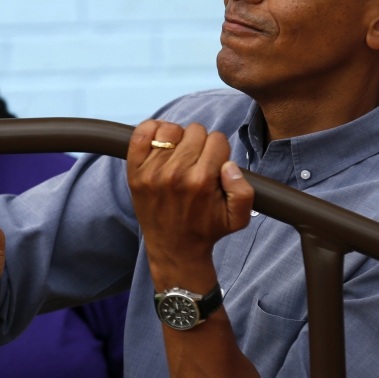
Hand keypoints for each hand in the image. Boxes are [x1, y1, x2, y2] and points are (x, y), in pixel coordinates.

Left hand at [126, 120, 252, 290]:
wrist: (174, 248)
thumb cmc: (206, 229)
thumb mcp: (237, 218)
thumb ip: (243, 190)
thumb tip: (229, 165)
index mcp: (202, 180)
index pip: (217, 139)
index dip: (219, 150)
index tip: (213, 164)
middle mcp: (176, 173)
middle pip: (195, 131)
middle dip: (200, 145)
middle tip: (196, 163)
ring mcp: (152, 171)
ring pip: (171, 129)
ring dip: (177, 139)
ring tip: (179, 155)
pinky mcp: (135, 171)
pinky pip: (141, 133)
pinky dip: (151, 132)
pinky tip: (160, 144)